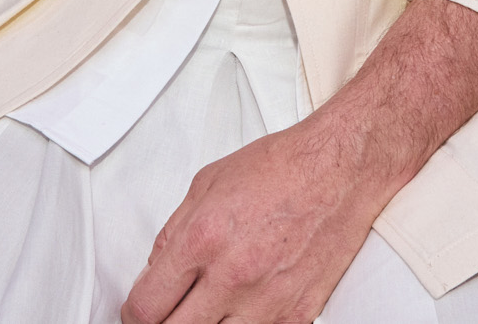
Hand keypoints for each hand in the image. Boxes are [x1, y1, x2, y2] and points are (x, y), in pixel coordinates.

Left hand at [121, 109, 395, 323]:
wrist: (342, 169)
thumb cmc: (281, 168)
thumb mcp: (208, 183)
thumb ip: (173, 232)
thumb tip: (154, 273)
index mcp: (202, 239)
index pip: (145, 308)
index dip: (134, 315)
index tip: (139, 312)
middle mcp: (233, 276)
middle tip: (169, 313)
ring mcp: (267, 302)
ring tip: (208, 309)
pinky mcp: (297, 316)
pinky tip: (242, 309)